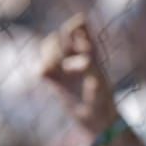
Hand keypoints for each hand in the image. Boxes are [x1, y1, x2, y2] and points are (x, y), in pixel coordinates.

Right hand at [41, 16, 119, 134]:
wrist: (96, 120)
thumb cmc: (103, 99)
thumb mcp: (100, 82)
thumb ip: (91, 68)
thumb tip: (84, 59)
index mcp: (91, 51)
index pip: (81, 27)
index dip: (75, 25)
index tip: (75, 32)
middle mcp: (76, 57)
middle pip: (60, 36)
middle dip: (58, 41)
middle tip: (64, 54)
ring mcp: (64, 69)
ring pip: (48, 49)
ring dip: (48, 53)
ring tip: (54, 65)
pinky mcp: (55, 82)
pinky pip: (42, 69)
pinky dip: (42, 69)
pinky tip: (45, 74)